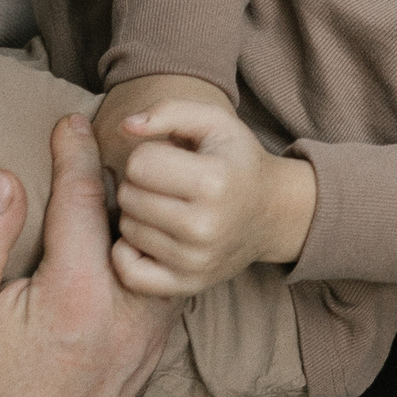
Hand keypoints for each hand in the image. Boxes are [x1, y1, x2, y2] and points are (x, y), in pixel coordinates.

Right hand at [0, 115, 174, 396]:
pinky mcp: (153, 354)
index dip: (75, 152)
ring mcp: (148, 335)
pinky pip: (160, 288)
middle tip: (103, 140)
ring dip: (136, 220)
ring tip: (113, 190)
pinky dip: (143, 258)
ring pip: (155, 253)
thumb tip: (4, 179)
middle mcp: (125, 311)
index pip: (83, 199)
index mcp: (75, 295)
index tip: (70, 121)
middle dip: (119, 177)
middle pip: (134, 219)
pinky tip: (118, 246)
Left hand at [110, 97, 318, 296]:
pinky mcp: (187, 285)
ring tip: (165, 206)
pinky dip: (130, 252)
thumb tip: (126, 125)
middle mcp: (205, 225)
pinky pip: (129, 270)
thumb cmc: (235, 160)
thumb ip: (169, 111)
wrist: (270, 213)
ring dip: (138, 214)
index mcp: (213, 180)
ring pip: (127, 230)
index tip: (169, 159)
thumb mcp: (213, 122)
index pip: (139, 163)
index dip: (148, 155)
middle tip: (166, 184)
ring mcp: (196, 260)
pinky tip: (151, 236)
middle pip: (129, 196)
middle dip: (140, 184)